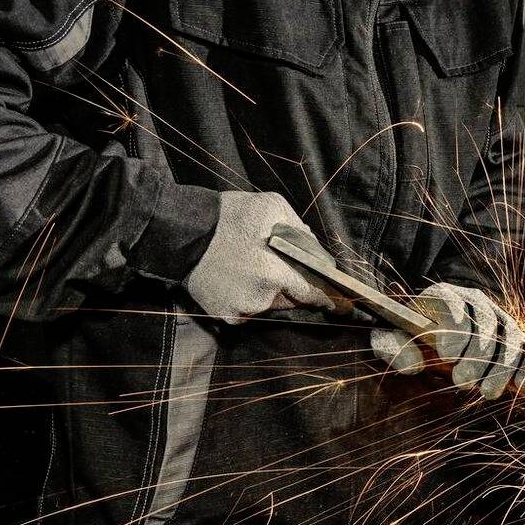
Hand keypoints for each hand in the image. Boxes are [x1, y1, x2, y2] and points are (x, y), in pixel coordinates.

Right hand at [182, 192, 341, 323]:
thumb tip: (317, 254)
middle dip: (293, 287)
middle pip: (293, 301)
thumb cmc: (229, 217)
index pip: (314, 294)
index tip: (343, 306)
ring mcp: (243, 310)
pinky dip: (249, 299)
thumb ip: (301, 231)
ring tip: (253, 268)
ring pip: (271, 306)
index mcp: (276, 273)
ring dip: (271, 292)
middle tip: (278, 267)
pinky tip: (238, 279)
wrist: (182, 232)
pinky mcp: (226, 316)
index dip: (330, 300)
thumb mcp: (272, 208)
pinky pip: (250, 311)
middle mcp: (262, 299)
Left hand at [371, 282, 524, 400]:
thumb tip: (412, 365)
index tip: (447, 356)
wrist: (429, 341)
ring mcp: (498, 317)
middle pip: (484, 323)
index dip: (453, 328)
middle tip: (461, 383)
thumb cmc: (407, 338)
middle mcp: (474, 300)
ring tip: (488, 394)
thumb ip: (390, 348)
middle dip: (476, 356)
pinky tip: (521, 387)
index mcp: (441, 295)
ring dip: (502, 367)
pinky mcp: (514, 337)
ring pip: (510, 337)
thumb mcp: (388, 340)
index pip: (452, 302)